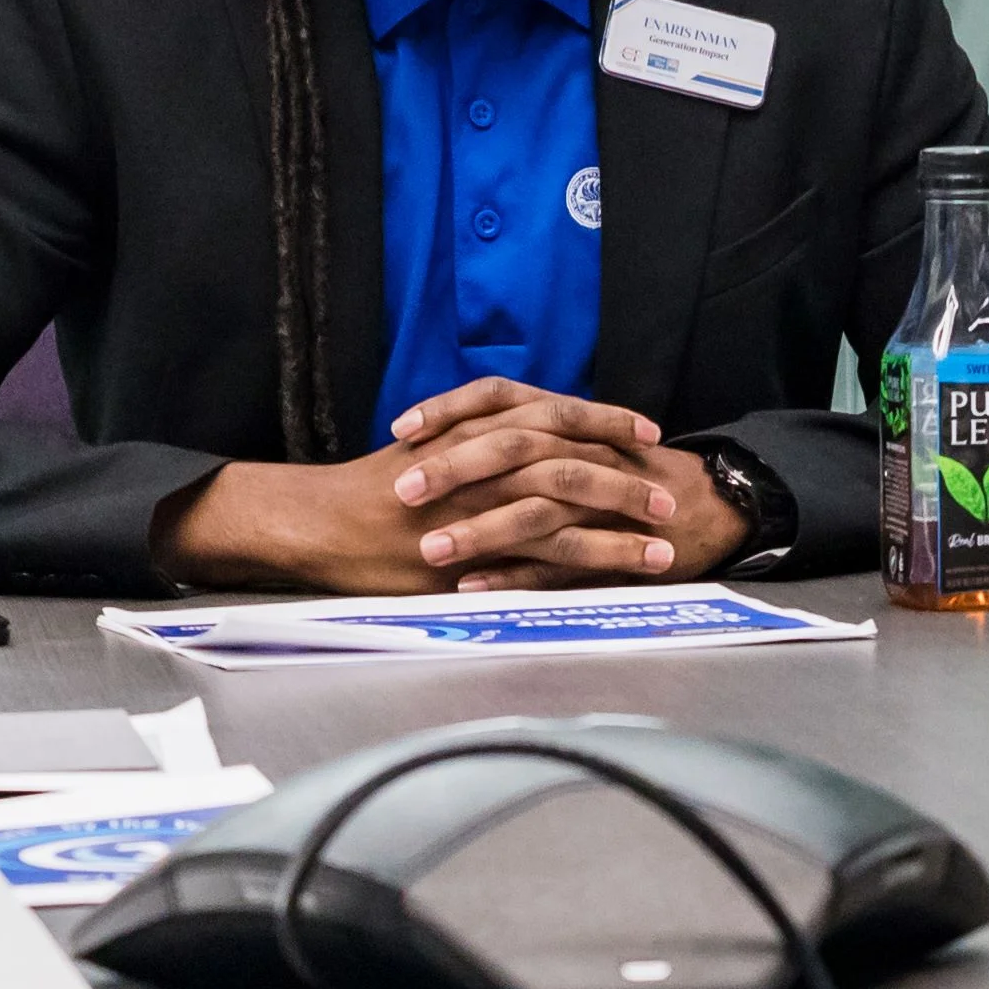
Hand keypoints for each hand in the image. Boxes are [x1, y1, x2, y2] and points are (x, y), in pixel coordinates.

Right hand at [161, 385, 734, 591]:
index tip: (645, 431)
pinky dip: (592, 561)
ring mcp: (484, 499)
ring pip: (571, 502)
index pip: (556, 413)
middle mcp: (487, 455)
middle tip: (669, 490)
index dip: (605, 421)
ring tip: (664, 543)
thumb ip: (472, 449)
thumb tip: (509, 451)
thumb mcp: (426, 454)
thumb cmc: (366, 495)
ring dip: (623, 522)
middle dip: (627, 474)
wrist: (320, 522)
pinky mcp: (477, 543)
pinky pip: (547, 551)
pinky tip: (622, 575)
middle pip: (575, 454)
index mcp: (477, 427)